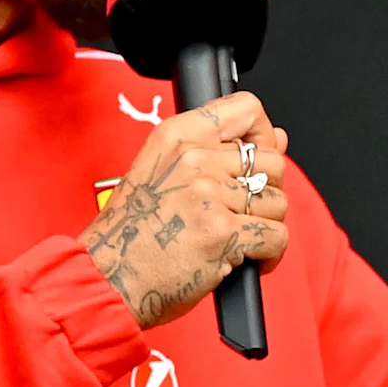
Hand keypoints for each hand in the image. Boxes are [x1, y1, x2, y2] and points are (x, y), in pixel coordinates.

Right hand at [83, 93, 290, 329]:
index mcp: (178, 136)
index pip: (245, 109)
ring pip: (277, 202)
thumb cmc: (133, 231)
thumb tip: (276, 137)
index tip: (261, 155)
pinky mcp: (223, 232)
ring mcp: (210, 195)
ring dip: (267, 225)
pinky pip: (276, 236)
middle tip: (245, 212)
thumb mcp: (164, 171)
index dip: (264, 134)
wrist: (110, 276)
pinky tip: (249, 260)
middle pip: (272, 161)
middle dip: (268, 191)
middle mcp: (194, 159)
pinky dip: (271, 255)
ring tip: (241, 239)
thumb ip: (219, 150)